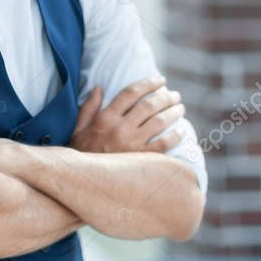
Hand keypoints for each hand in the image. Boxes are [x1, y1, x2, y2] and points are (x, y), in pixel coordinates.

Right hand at [69, 76, 185, 153]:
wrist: (83, 180)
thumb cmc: (81, 153)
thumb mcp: (79, 128)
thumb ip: (89, 107)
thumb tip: (98, 88)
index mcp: (106, 118)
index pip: (130, 93)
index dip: (148, 83)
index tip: (160, 80)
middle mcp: (120, 128)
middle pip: (149, 105)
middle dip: (165, 97)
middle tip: (175, 95)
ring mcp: (132, 144)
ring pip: (159, 122)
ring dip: (172, 112)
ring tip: (180, 108)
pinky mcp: (140, 159)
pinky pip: (163, 145)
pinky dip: (174, 136)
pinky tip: (181, 131)